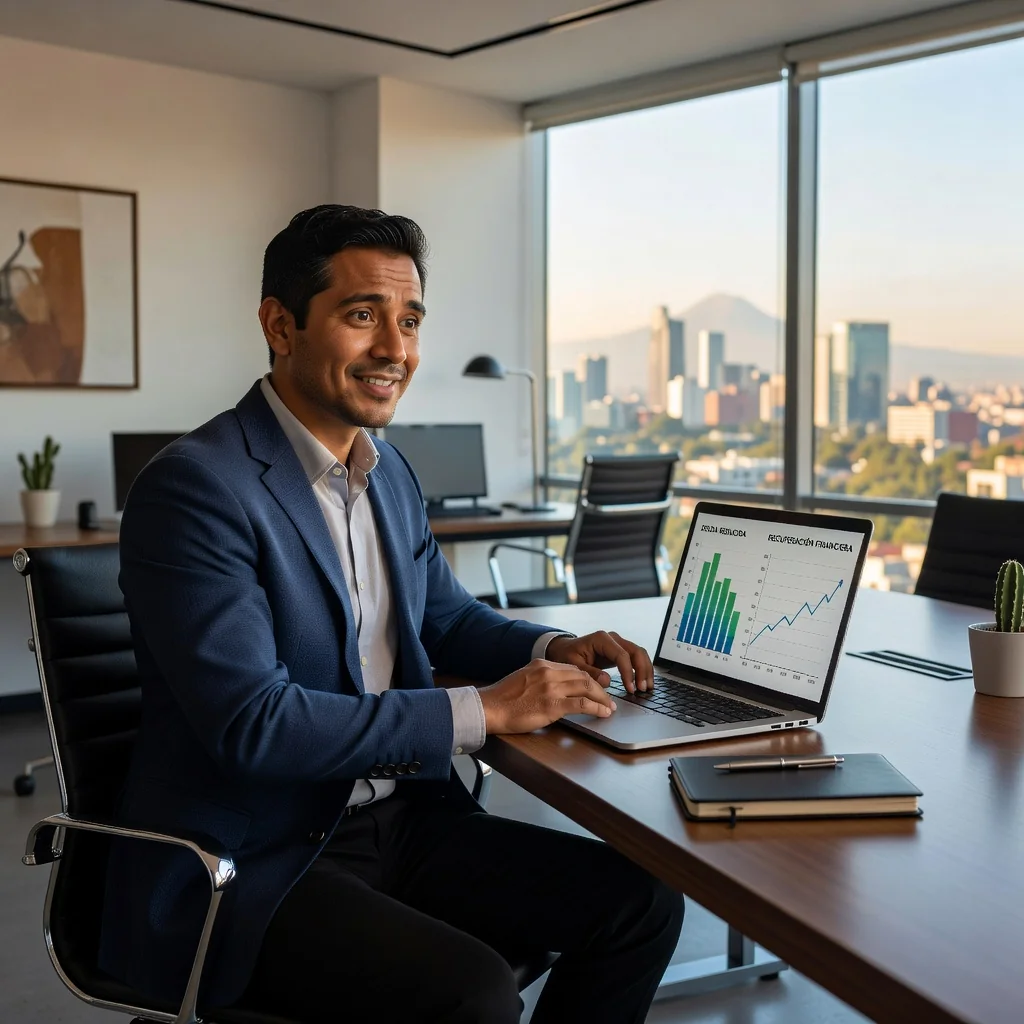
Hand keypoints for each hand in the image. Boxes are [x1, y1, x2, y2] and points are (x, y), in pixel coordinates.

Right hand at [478, 659, 616, 734]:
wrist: (489, 708)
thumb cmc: (503, 699)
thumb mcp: (523, 679)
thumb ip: (540, 680)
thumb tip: (556, 689)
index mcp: (542, 664)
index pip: (573, 669)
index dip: (588, 679)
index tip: (596, 687)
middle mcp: (548, 673)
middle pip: (584, 676)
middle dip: (600, 688)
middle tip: (608, 698)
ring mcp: (551, 688)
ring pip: (587, 688)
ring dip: (603, 698)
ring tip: (610, 707)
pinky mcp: (552, 705)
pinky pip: (582, 705)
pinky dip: (597, 708)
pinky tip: (603, 713)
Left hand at [545, 631, 653, 693]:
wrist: (565, 650)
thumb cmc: (567, 655)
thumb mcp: (573, 665)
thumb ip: (589, 673)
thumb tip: (607, 681)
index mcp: (601, 639)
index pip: (622, 655)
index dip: (628, 672)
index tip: (630, 688)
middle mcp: (613, 639)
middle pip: (636, 652)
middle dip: (642, 671)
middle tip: (643, 689)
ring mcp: (618, 644)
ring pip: (639, 654)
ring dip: (646, 670)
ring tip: (647, 688)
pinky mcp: (620, 652)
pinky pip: (636, 659)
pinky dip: (642, 670)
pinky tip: (644, 683)